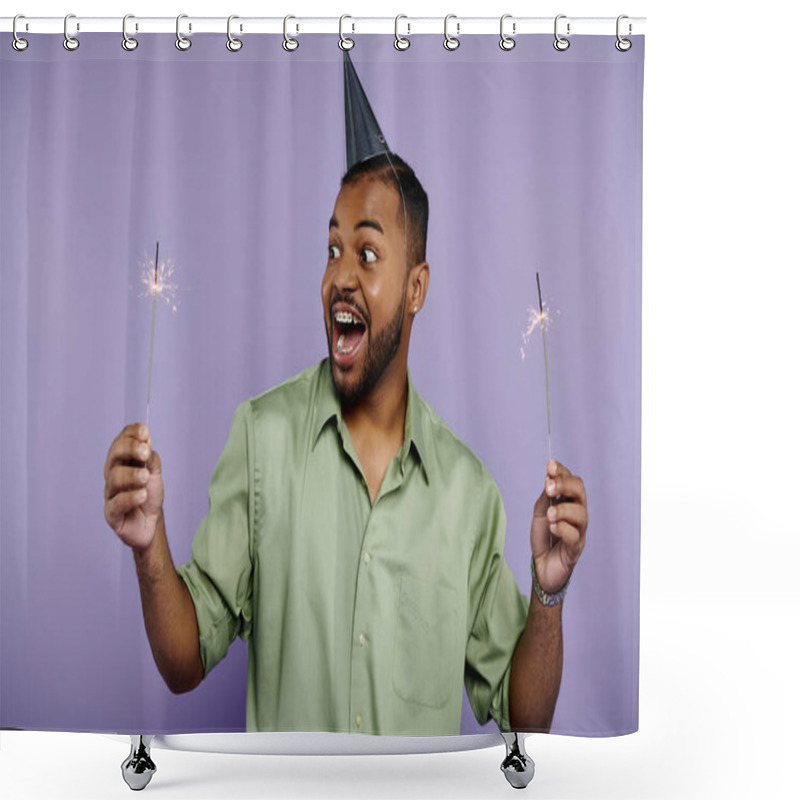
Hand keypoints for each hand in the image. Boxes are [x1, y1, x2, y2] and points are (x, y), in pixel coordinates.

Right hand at [104, 424, 163, 549]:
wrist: (150, 523)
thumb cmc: (149, 495)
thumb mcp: (154, 473)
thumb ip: (150, 458)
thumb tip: (146, 438)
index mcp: (122, 462)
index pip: (120, 442)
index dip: (130, 434)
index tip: (144, 431)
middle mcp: (113, 475)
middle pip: (114, 456)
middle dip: (129, 449)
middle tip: (145, 451)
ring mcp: (110, 494)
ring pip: (114, 478)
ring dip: (132, 475)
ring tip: (146, 477)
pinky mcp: (111, 513)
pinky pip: (116, 503)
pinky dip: (130, 497)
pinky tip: (142, 495)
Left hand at [530, 460, 587, 594]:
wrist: (542, 567)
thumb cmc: (544, 538)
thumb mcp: (540, 513)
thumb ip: (545, 497)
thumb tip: (549, 478)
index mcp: (570, 504)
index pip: (573, 482)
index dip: (563, 472)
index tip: (550, 466)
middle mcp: (578, 515)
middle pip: (580, 493)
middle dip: (565, 485)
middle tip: (549, 488)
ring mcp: (579, 532)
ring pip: (580, 514)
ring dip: (562, 510)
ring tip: (549, 515)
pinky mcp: (575, 550)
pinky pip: (574, 536)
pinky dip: (563, 529)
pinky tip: (552, 527)